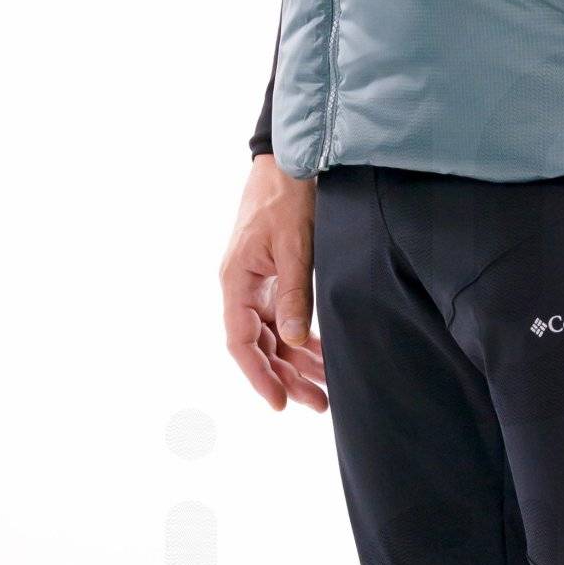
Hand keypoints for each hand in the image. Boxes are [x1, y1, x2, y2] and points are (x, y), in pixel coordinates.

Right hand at [220, 157, 327, 411]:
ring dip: (298, 364)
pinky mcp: (275, 279)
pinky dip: (303, 341)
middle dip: (288, 378)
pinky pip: (285, 320)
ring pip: (275, 337)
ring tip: (326, 391)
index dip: (259, 375)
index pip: (241, 341)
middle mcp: (242, 288)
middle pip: (260, 346)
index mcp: (236, 281)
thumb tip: (293, 343)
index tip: (279, 403)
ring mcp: (258, 285)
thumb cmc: (288, 196)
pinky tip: (323, 358)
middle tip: (319, 404)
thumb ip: (294, 295)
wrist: (292, 160)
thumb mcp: (294, 246)